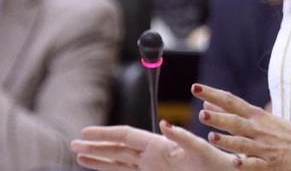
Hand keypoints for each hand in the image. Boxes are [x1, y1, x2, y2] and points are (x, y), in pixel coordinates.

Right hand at [71, 122, 234, 170]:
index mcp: (161, 144)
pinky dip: (111, 169)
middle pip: (117, 147)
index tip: (85, 132)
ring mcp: (153, 165)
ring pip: (119, 160)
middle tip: (73, 144)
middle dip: (95, 146)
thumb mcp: (201, 150)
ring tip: (78, 155)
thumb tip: (165, 124)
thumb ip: (183, 138)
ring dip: (99, 158)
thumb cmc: (217, 164)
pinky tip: (100, 167)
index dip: (105, 134)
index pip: (126, 136)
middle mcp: (153, 153)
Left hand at [193, 84, 290, 169]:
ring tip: (211, 137)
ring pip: (242, 143)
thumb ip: (233, 112)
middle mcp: (259, 130)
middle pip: (235, 122)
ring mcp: (264, 148)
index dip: (212, 94)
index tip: (195, 87)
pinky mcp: (271, 165)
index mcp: (257, 116)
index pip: (231, 101)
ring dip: (227, 140)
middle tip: (201, 114)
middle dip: (219, 118)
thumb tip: (208, 103)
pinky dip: (246, 163)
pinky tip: (235, 163)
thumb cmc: (285, 133)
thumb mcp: (261, 118)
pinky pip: (256, 165)